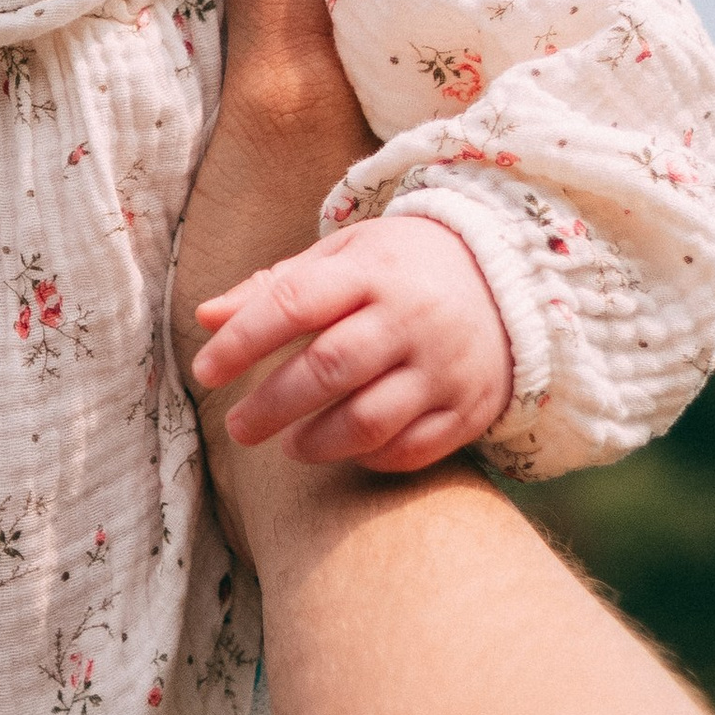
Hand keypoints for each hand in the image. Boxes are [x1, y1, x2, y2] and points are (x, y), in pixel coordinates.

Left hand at [194, 213, 511, 468]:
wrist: (509, 278)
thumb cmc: (401, 268)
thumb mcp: (343, 258)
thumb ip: (274, 288)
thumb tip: (205, 317)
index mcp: (372, 270)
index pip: (294, 302)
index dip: (243, 340)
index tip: (205, 371)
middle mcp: (412, 316)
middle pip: (328, 368)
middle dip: (271, 405)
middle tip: (239, 427)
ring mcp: (445, 366)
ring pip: (369, 420)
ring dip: (317, 442)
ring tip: (290, 446)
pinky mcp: (469, 408)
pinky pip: (412, 449)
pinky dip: (371, 457)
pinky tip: (347, 448)